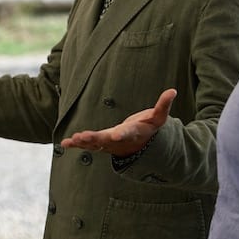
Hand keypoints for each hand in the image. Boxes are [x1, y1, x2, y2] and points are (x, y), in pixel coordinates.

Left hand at [60, 88, 175, 157]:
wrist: (141, 147)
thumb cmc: (148, 129)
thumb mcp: (158, 118)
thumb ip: (163, 106)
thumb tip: (173, 91)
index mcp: (132, 133)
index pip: (126, 133)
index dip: (121, 134)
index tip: (115, 135)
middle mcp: (119, 141)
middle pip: (105, 140)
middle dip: (94, 139)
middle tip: (83, 137)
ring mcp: (108, 144)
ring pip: (94, 144)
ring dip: (82, 142)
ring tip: (72, 140)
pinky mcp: (100, 144)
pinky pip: (87, 145)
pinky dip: (76, 144)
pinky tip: (64, 143)